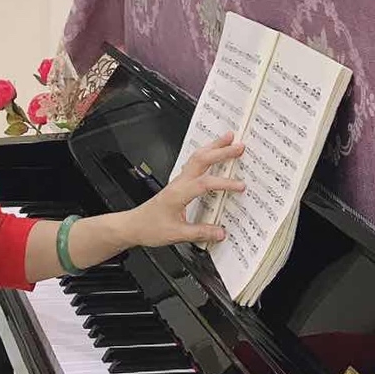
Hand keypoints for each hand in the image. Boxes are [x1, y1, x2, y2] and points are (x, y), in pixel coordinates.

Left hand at [125, 133, 244, 248]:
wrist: (134, 225)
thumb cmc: (150, 228)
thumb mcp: (176, 234)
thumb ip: (200, 233)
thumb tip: (221, 232)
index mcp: (178, 194)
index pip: (204, 183)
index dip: (223, 183)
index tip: (240, 186)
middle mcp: (179, 183)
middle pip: (201, 160)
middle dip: (221, 151)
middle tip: (239, 145)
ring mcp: (178, 181)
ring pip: (196, 157)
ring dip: (213, 147)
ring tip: (227, 138)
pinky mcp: (178, 183)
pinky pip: (193, 163)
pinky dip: (205, 154)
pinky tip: (211, 152)